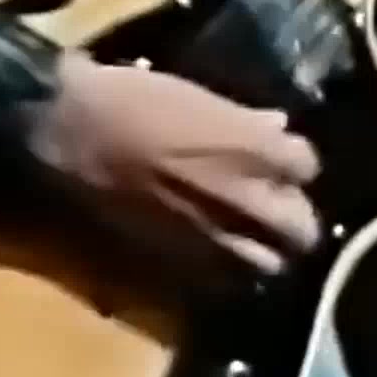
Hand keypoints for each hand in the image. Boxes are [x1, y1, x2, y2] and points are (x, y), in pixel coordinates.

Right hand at [31, 56, 322, 277]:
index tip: (273, 159)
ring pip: (270, 264)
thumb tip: (276, 127)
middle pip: (302, 228)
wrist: (69, 136)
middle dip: (289, 217)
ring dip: (262, 250)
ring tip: (242, 236)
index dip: (289, 163)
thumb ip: (245, 122)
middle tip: (268, 205)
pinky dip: (223, 268)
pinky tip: (208, 250)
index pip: (307, 167)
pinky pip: (222, 279)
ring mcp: (218, 240)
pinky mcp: (182, 264)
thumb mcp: (198, 97)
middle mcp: (251, 202)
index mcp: (260, 151)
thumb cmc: (132, 101)